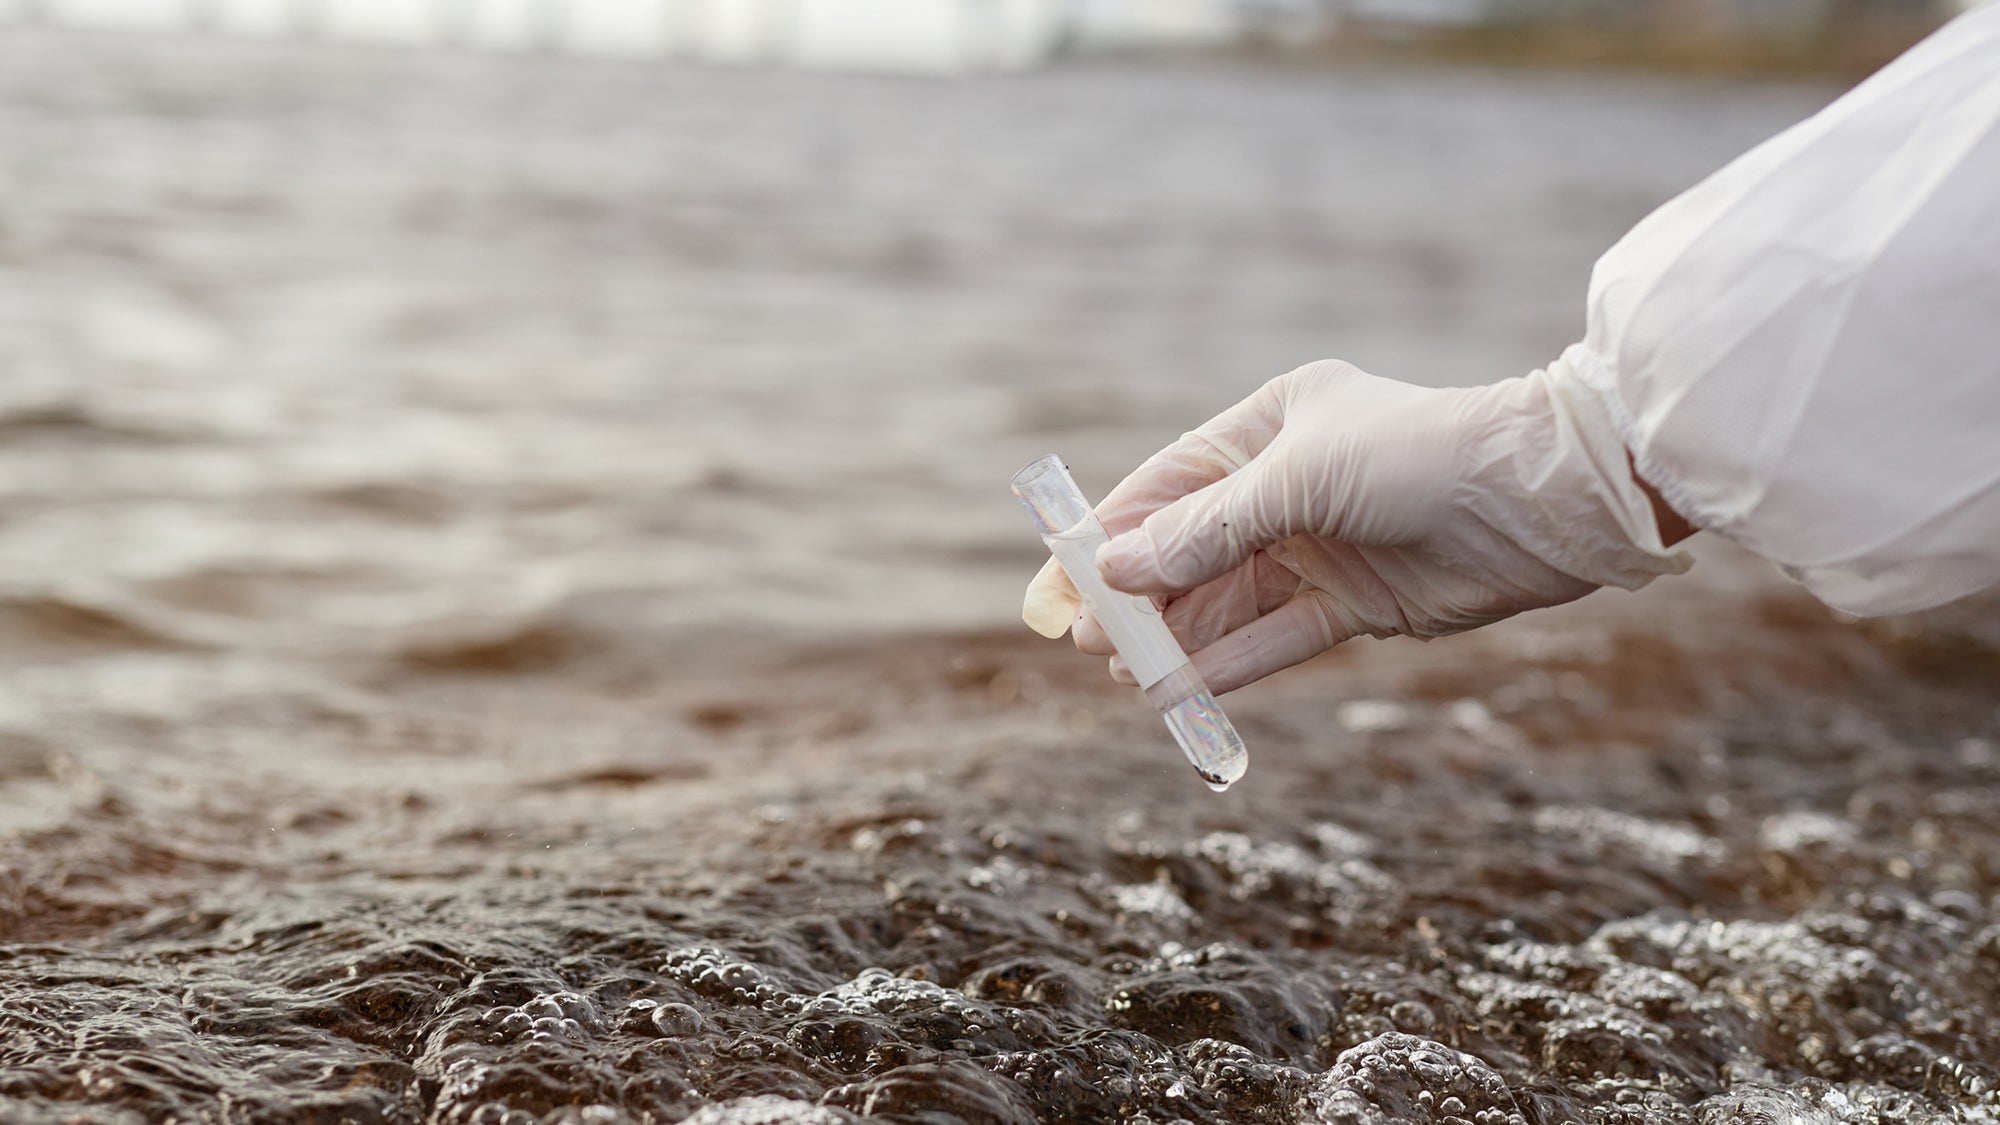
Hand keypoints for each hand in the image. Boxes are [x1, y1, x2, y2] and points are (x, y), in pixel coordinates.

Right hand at [1022, 354, 1690, 693]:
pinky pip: (1275, 636)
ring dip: (1177, 636)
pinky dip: (1228, 664)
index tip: (1061, 579)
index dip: (1111, 532)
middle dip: (1140, 594)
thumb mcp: (1299, 480)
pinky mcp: (1357, 602)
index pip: (1169, 483)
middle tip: (1084, 639)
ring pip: (1229, 599)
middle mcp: (1290, 484)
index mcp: (1272, 424)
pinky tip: (1180, 691)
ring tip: (1123, 672)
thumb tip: (1117, 569)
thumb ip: (1207, 529)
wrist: (1542, 501)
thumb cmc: (1420, 457)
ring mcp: (1323, 546)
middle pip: (1192, 548)